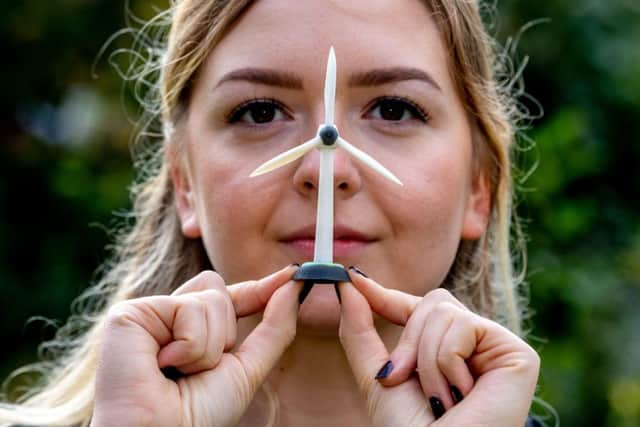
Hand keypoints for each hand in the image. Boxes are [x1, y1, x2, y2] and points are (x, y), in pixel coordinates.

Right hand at [91, 265, 299, 426]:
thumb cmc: (198, 416)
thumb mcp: (247, 368)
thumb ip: (273, 327)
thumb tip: (294, 284)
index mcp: (187, 330)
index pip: (227, 297)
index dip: (257, 289)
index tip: (292, 275)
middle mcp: (165, 319)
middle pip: (217, 288)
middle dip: (225, 332)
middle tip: (198, 369)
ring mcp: (146, 314)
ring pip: (209, 297)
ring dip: (209, 346)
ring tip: (178, 372)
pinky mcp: (129, 314)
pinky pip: (187, 308)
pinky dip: (189, 345)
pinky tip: (161, 365)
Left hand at [338, 269, 539, 426]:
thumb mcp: (376, 377)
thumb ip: (360, 331)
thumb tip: (348, 286)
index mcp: (444, 351)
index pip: (414, 309)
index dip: (385, 295)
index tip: (353, 279)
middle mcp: (473, 346)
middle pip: (433, 302)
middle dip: (407, 343)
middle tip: (403, 379)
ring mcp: (496, 349)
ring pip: (444, 312)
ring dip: (426, 360)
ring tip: (440, 398)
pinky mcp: (517, 354)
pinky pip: (463, 326)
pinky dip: (448, 362)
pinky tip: (462, 393)